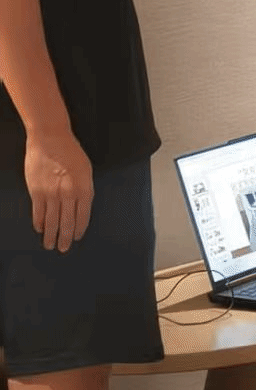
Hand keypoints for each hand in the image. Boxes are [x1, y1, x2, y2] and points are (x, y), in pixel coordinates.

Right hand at [24, 127, 92, 251]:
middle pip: (67, 222)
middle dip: (65, 238)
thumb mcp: (86, 171)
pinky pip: (38, 212)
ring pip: (52, 221)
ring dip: (51, 235)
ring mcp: (51, 194)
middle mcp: (68, 194)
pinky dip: (40, 223)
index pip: (83, 215)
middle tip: (63, 249)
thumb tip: (80, 206)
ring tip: (50, 245)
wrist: (50, 139)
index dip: (79, 228)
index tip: (77, 238)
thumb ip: (84, 189)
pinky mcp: (36, 192)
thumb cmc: (72, 153)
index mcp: (84, 188)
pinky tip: (40, 229)